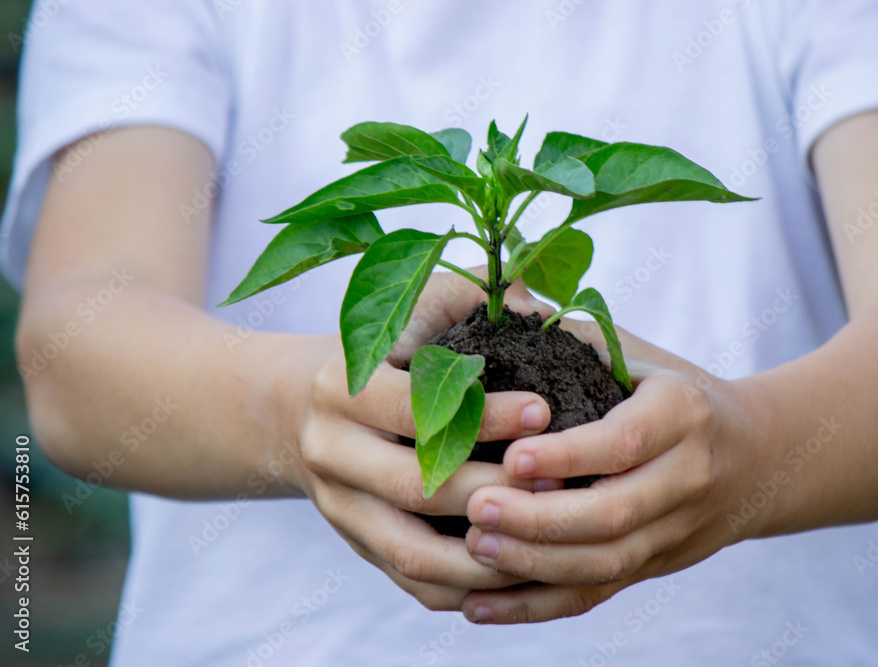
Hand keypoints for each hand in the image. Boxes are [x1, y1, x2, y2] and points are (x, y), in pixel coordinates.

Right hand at [288, 272, 554, 611]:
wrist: (295, 409)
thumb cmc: (378, 351)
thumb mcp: (410, 306)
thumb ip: (467, 294)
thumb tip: (540, 304)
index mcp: (340, 387)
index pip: (416, 408)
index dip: (485, 415)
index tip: (544, 410)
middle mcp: (330, 451)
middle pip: (416, 488)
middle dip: (495, 490)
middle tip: (560, 483)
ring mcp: (339, 508)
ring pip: (415, 553)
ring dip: (488, 557)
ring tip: (550, 540)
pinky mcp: (356, 545)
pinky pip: (415, 583)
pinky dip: (470, 588)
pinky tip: (521, 574)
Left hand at [459, 326, 773, 623]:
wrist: (758, 455)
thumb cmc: (673, 391)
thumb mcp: (641, 355)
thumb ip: (578, 342)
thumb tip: (496, 316)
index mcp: (684, 413)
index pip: (625, 442)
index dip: (569, 456)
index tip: (512, 457)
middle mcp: (688, 477)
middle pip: (615, 515)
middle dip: (541, 521)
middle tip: (476, 509)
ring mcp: (676, 530)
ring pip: (606, 564)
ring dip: (535, 565)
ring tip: (473, 549)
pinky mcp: (656, 566)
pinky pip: (597, 594)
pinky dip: (537, 606)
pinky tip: (480, 606)